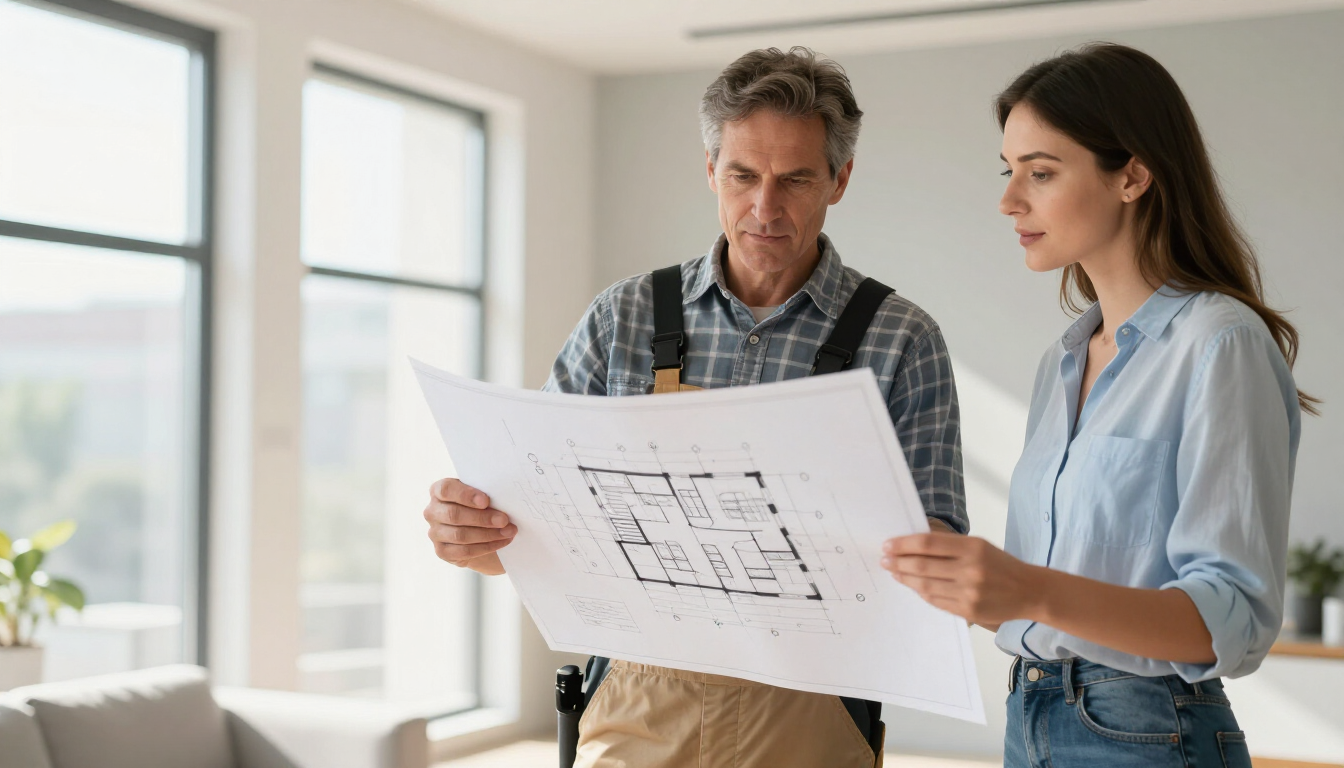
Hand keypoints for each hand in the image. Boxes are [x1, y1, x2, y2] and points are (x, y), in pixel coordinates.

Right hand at [424, 478, 515, 574]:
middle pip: (454, 514)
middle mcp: (432, 511)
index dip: (465, 495)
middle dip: (482, 518)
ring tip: (508, 531)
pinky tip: (502, 542)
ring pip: (460, 535)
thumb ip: (484, 494)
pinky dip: (486, 547)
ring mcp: (435, 533)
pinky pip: (464, 551)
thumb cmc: (480, 506)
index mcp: (439, 491)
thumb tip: (503, 499)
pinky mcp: (442, 551)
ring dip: (488, 534)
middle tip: (504, 520)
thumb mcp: (480, 495)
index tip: (486, 501)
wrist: (479, 530)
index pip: (446, 489)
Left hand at [880, 533, 1041, 626]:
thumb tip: (913, 547)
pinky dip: (921, 593)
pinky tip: (913, 586)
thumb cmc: (1001, 564)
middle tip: (883, 560)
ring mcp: (969, 593)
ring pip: (925, 586)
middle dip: (898, 563)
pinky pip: (936, 601)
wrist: (1029, 591)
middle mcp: (970, 570)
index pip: (928, 544)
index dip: (904, 545)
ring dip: (905, 579)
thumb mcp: (979, 546)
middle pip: (922, 566)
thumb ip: (949, 546)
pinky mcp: (968, 612)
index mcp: (972, 548)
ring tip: (894, 573)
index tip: (887, 545)